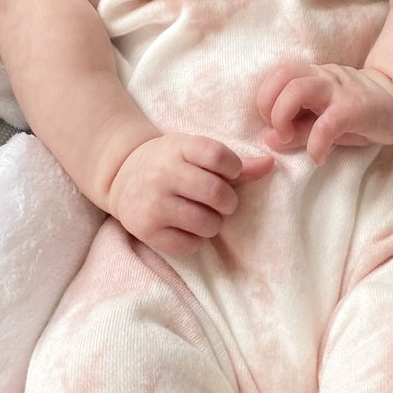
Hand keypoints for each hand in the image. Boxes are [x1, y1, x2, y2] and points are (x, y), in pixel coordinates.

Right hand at [108, 134, 272, 255]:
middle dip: (228, 201)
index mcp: (178, 148)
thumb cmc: (170, 163)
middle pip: (217, 193)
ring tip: (201, 214)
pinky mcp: (146, 230)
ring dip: (213, 222)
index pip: (218, 156)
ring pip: (207, 223)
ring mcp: (153, 204)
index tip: (229, 173)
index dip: (234, 168)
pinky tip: (185, 226)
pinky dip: (195, 239)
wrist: (121, 175)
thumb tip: (270, 165)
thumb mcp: (194, 152)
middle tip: (221, 201)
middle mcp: (163, 174)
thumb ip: (233, 163)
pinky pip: (189, 245)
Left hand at [256, 63, 392, 165]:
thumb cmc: (358, 114)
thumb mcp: (323, 121)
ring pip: (297, 89)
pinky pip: (327, 123)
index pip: (277, 74)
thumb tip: (268, 139)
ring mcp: (338, 91)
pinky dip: (315, 144)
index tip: (271, 124)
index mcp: (312, 78)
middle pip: (282, 76)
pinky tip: (318, 157)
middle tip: (280, 131)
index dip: (265, 98)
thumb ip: (298, 129)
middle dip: (268, 107)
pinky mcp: (355, 109)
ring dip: (283, 117)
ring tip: (291, 139)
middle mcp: (322, 79)